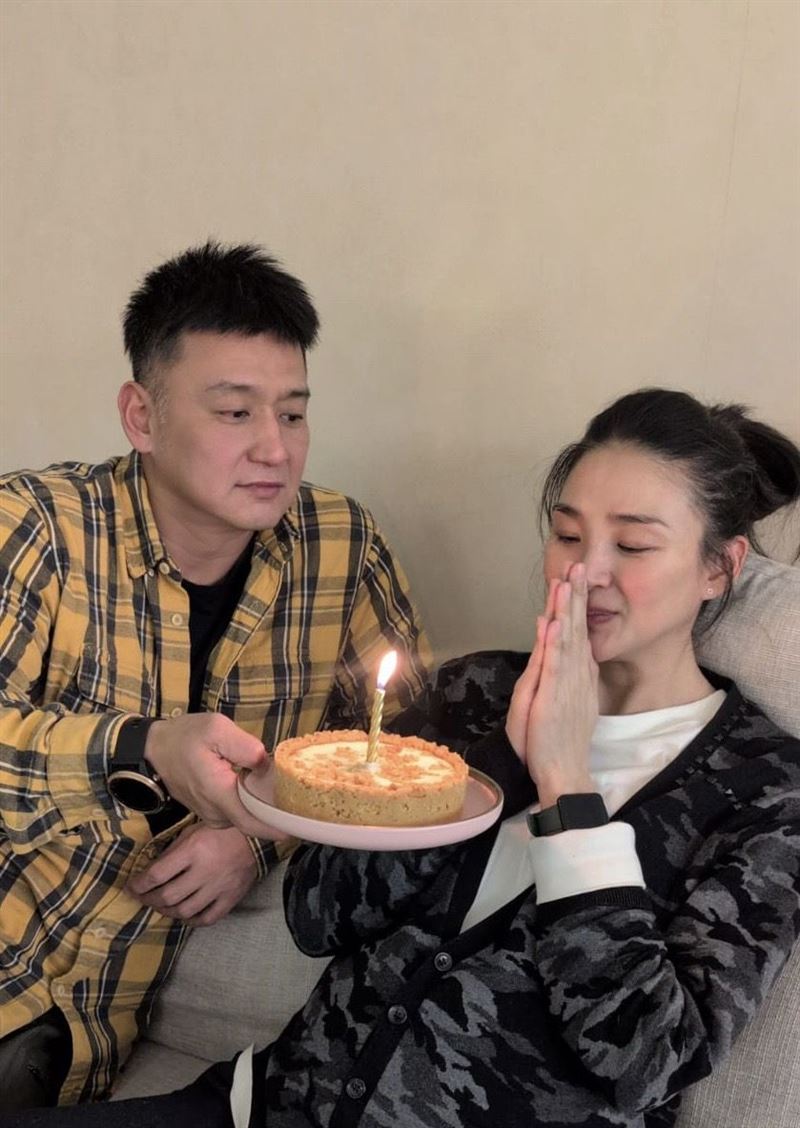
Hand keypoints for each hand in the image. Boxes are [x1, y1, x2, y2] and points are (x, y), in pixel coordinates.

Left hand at [126, 824, 257, 925]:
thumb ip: (173, 851)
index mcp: (193, 850)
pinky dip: (192, 920)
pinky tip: (185, 914)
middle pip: (168, 896)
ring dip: (167, 911)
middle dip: (149, 899)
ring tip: (161, 905)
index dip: (139, 884)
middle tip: (142, 897)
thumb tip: (151, 871)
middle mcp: (204, 872)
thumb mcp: (193, 832)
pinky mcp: (230, 899)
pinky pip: (207, 918)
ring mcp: (218, 888)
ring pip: (184, 911)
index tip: (131, 886)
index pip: (157, 874)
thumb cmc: (221, 830)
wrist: (257, 838)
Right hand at [144, 712, 286, 840]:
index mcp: (218, 793)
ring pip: (245, 816)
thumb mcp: (217, 729)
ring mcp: (211, 814)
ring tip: (281, 788)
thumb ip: (245, 746)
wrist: (154, 749)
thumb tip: (267, 763)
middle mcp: (215, 812)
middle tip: (298, 797)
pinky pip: (236, 812)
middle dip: (274, 812)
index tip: (300, 825)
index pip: (252, 822)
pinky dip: (249, 803)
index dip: (277, 826)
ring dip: (261, 806)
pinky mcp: (210, 811)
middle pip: (253, 820)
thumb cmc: (185, 737)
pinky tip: (259, 788)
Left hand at [507, 564, 598, 804]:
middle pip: (576, 628)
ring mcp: (567, 684)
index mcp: (578, 673)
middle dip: (575, 596)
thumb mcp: (558, 693)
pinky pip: (556, 666)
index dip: (575, 603)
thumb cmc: (559, 737)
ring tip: (567, 583)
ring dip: (567, 611)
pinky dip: (556, 644)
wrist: (564, 769)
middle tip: (577, 566)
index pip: (576, 631)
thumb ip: (557, 662)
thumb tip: (554, 630)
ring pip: (568, 641)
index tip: (573, 577)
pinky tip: (556, 623)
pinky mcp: (554, 697)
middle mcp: (576, 674)